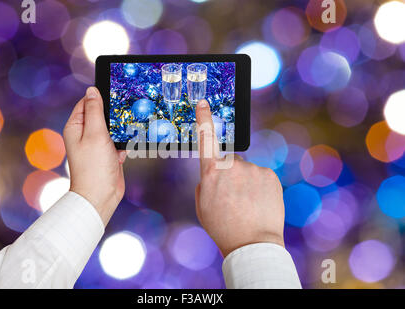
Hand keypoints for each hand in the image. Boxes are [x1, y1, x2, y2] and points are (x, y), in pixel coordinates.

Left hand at [63, 87, 125, 224]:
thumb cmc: (93, 166)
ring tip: (122, 138)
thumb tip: (92, 90)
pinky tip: (121, 154)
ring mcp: (97, 145)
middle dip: (113, 117)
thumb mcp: (95, 133)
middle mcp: (85, 134)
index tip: (115, 94)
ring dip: (120, 132)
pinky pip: (118, 142)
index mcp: (76, 126)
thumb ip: (95, 110)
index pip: (87, 103)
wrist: (100, 196)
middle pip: (102, 115)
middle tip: (122, 117)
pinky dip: (123, 145)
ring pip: (112, 129)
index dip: (100, 97)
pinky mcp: (108, 154)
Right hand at [194, 99, 284, 256]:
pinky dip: (259, 186)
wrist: (252, 244)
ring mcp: (253, 169)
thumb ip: (207, 181)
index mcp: (211, 172)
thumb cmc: (223, 227)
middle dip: (229, 173)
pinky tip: (258, 202)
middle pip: (229, 161)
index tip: (204, 103)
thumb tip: (217, 172)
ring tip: (247, 204)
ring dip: (246, 181)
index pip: (206, 138)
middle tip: (232, 197)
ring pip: (246, 169)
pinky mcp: (270, 175)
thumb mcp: (202, 205)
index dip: (204, 119)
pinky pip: (261, 175)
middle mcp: (232, 165)